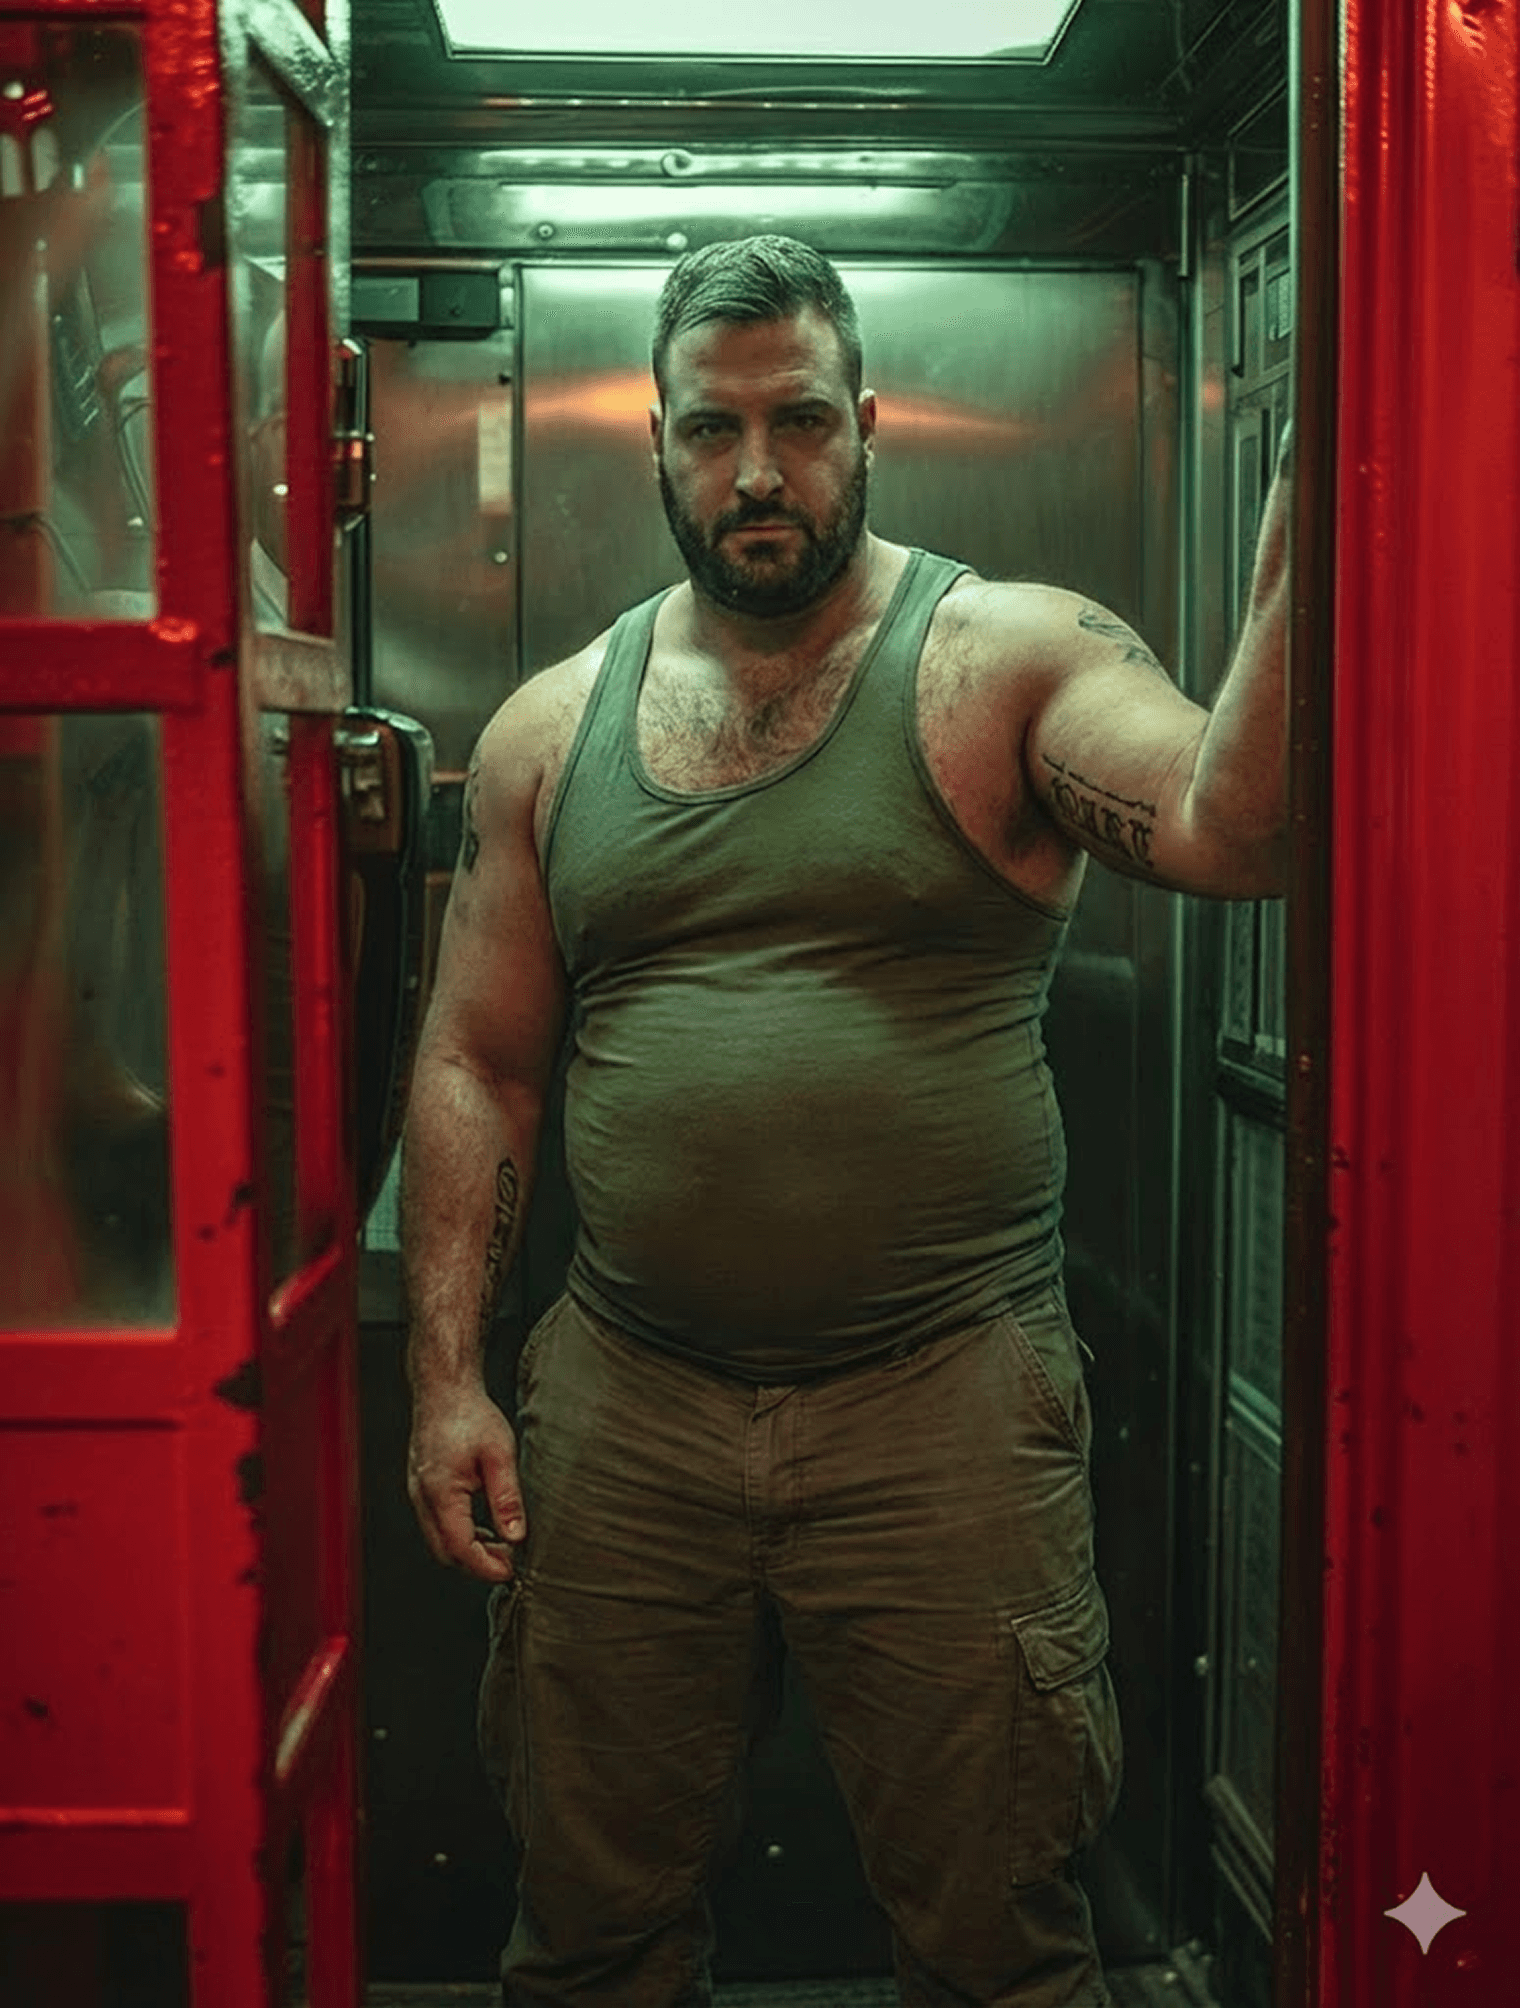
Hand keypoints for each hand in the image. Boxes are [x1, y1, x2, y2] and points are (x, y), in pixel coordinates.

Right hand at [407, 1385, 525, 1582]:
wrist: (444, 1389)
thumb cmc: (471, 1415)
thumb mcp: (500, 1454)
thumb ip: (507, 1498)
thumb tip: (516, 1537)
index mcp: (440, 1492)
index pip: (460, 1548)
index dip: (485, 1566)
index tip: (512, 1572)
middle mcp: (422, 1498)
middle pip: (445, 1551)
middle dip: (477, 1564)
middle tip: (511, 1560)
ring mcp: (417, 1494)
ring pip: (438, 1541)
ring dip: (468, 1550)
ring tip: (503, 1545)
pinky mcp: (421, 1488)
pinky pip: (436, 1525)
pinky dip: (459, 1534)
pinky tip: (485, 1526)